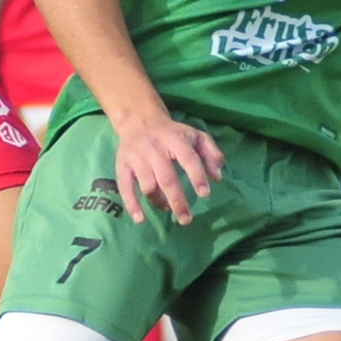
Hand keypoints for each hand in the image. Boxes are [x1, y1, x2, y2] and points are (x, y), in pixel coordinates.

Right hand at [112, 109, 225, 225]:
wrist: (139, 121)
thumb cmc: (172, 134)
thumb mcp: (196, 136)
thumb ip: (211, 153)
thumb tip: (217, 177)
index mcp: (175, 139)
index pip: (188, 158)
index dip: (197, 176)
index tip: (204, 194)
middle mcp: (154, 148)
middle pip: (166, 178)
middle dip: (177, 201)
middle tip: (186, 219)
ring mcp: (137, 158)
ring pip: (148, 185)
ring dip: (159, 201)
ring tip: (168, 208)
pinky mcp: (122, 166)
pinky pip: (125, 187)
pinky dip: (131, 204)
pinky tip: (140, 219)